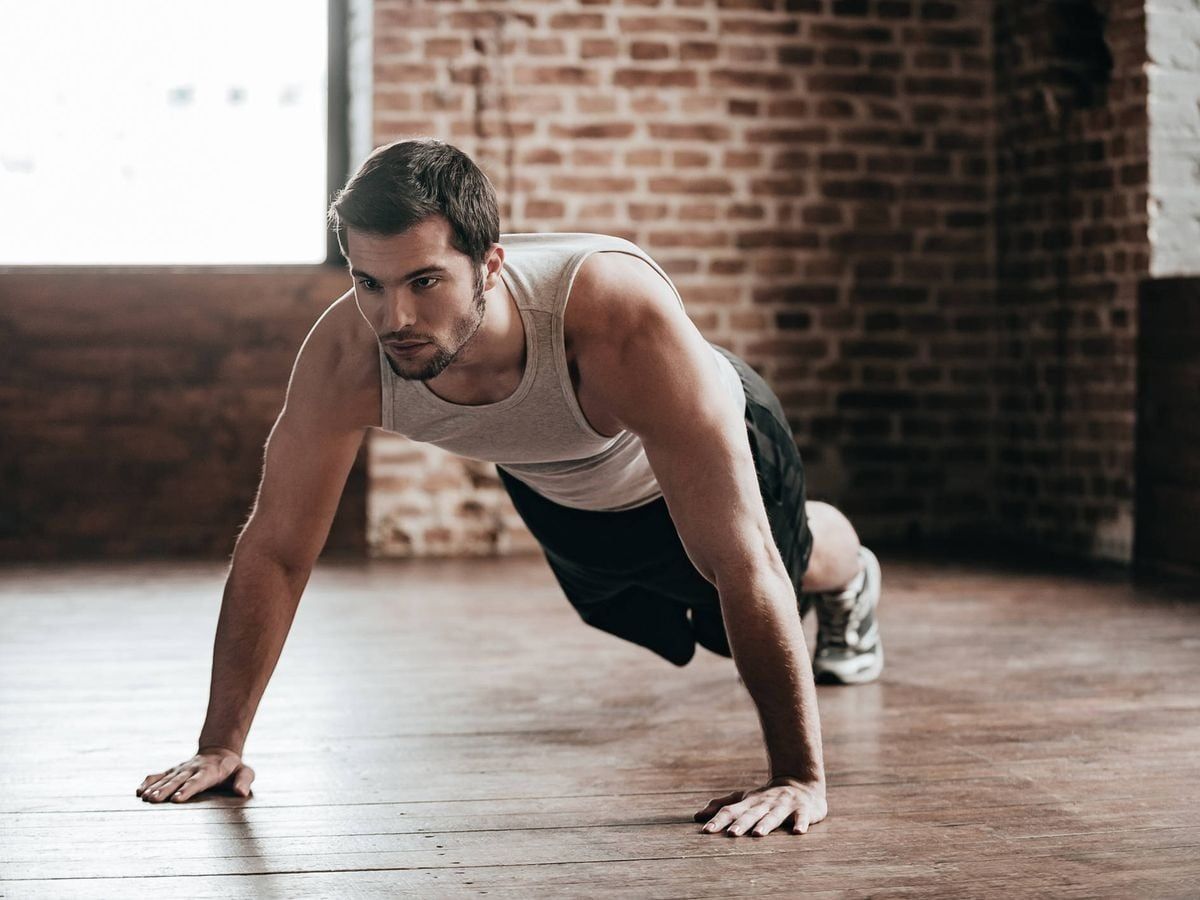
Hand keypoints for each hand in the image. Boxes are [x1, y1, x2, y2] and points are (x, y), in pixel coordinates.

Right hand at [136, 746, 254, 803]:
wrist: (219, 752)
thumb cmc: (233, 768)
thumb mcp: (245, 772)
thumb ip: (244, 781)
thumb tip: (241, 792)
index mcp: (210, 771)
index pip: (198, 781)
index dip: (187, 789)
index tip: (177, 799)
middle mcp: (192, 769)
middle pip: (178, 781)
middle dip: (165, 790)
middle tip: (153, 800)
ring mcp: (181, 770)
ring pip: (166, 779)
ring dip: (154, 788)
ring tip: (143, 798)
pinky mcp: (173, 771)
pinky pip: (159, 775)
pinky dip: (149, 782)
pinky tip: (138, 791)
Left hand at [693, 775, 826, 835]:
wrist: (802, 783)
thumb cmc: (768, 798)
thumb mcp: (745, 800)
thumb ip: (723, 806)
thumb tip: (697, 816)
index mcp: (749, 802)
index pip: (731, 810)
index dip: (718, 820)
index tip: (706, 831)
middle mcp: (765, 803)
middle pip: (751, 814)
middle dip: (741, 824)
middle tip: (731, 834)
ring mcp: (784, 805)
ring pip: (774, 815)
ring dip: (766, 824)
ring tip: (757, 834)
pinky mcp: (803, 809)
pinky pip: (802, 816)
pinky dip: (800, 823)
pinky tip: (798, 831)